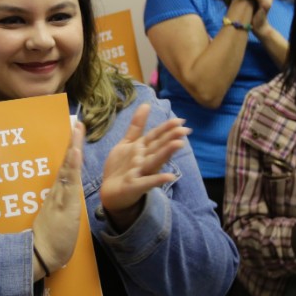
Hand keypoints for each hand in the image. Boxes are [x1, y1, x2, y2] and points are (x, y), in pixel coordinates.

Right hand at [31, 121, 85, 277]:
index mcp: (57, 193)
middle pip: (65, 161)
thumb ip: (58, 207)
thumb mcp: (56, 220)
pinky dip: (73, 165)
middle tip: (75, 120)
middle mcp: (56, 190)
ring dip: (73, 146)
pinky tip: (76, 151)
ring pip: (67, 166)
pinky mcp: (64, 204)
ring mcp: (59, 195)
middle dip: (71, 140)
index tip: (74, 130)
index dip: (70, 149)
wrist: (40, 254)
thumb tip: (60, 198)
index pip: (65, 167)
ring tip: (77, 128)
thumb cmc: (48, 240)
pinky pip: (70, 182)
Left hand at [99, 104, 186, 231]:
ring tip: (179, 145)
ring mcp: (141, 173)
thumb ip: (137, 126)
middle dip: (170, 138)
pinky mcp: (135, 186)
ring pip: (154, 161)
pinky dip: (157, 179)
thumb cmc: (122, 167)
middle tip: (185, 129)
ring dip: (166, 153)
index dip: (166, 128)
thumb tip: (146, 104)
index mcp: (142, 149)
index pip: (155, 136)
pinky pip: (147, 182)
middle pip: (158, 147)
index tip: (180, 120)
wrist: (111, 192)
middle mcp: (144, 160)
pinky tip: (169, 177)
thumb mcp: (128, 143)